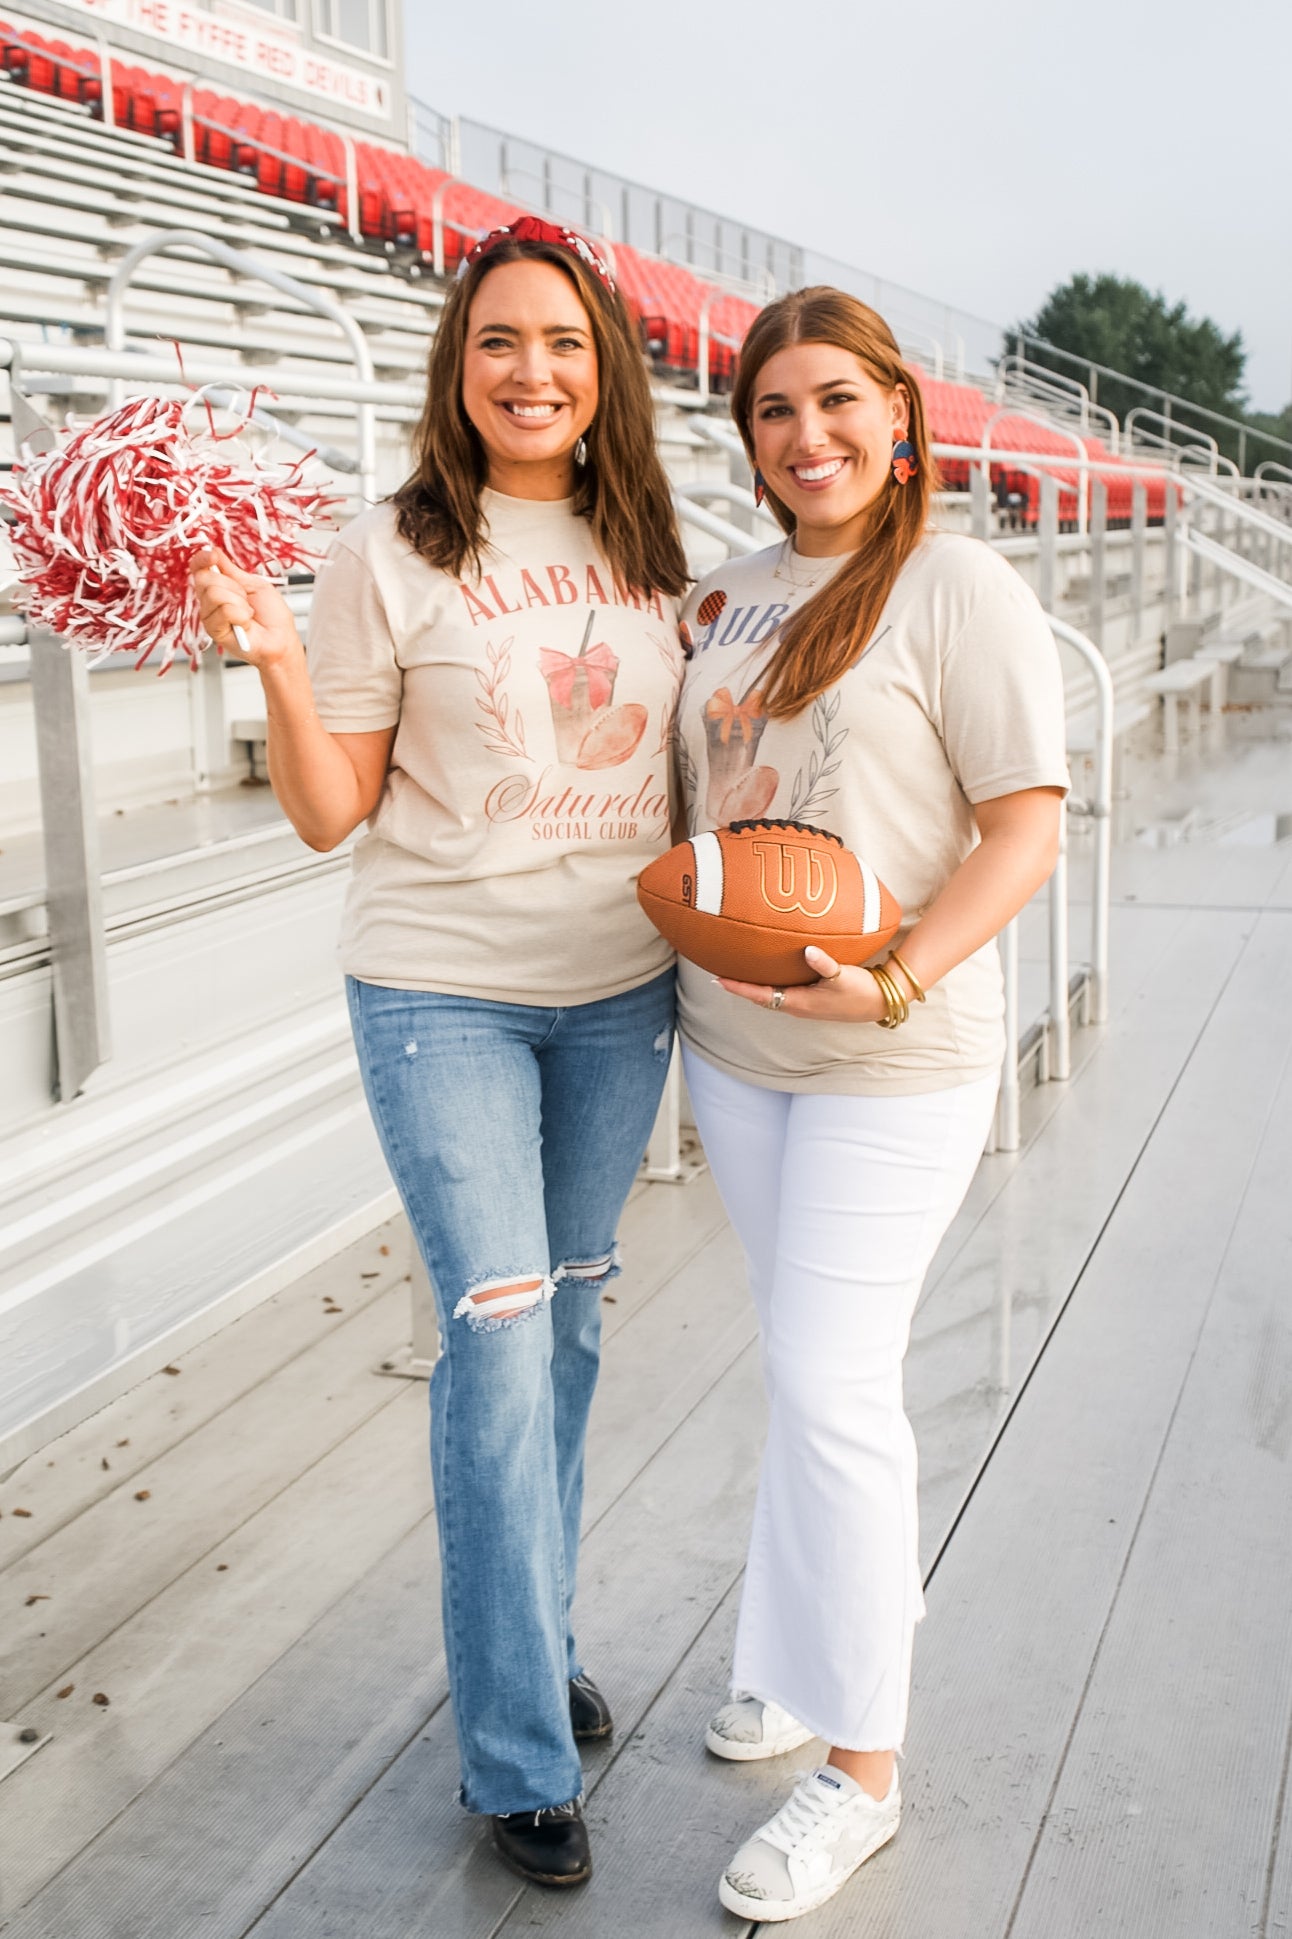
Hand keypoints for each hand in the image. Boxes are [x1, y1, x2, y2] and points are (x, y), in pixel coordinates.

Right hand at [189, 547, 301, 669]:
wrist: (281, 639)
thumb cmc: (272, 616)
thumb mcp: (254, 584)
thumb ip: (232, 570)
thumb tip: (215, 551)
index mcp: (220, 587)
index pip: (199, 569)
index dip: (202, 559)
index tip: (212, 556)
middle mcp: (211, 601)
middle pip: (204, 579)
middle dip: (232, 585)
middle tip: (246, 598)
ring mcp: (210, 616)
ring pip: (214, 594)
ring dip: (239, 601)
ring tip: (247, 612)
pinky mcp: (214, 631)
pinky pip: (223, 611)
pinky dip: (241, 615)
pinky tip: (245, 623)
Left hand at [716, 946, 887, 1021]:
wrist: (879, 1002)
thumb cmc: (859, 990)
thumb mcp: (842, 976)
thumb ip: (824, 964)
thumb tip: (808, 951)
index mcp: (798, 1002)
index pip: (760, 995)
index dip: (738, 987)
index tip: (718, 979)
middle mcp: (796, 1005)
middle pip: (759, 996)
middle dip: (740, 986)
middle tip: (719, 973)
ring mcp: (803, 1004)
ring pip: (770, 994)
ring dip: (753, 985)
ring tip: (736, 971)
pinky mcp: (811, 999)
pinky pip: (782, 990)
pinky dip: (770, 982)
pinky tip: (769, 970)